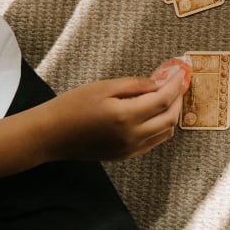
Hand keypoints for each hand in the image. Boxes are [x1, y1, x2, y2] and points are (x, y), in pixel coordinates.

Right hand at [33, 58, 190, 162]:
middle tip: (176, 84)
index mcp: (125, 117)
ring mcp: (129, 149)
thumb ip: (135, 85)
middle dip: (177, 99)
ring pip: (165, 132)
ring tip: (166, 97)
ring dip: (171, 114)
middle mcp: (132, 136)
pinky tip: (154, 113)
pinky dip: (160, 127)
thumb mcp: (103, 87)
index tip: (179, 73)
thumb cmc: (71, 106)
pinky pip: (153, 142)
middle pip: (170, 118)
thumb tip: (159, 83)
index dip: (175, 86)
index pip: (163, 101)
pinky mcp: (124, 156)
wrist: (50, 135)